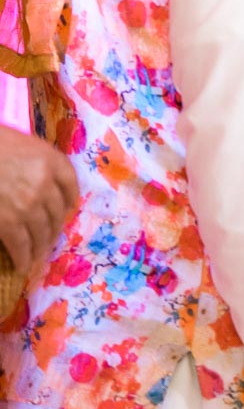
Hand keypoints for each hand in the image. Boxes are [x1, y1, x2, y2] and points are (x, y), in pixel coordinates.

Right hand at [0, 125, 78, 269]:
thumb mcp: (17, 144)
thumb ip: (32, 163)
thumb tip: (38, 186)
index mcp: (49, 159)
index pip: (70, 183)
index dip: (69, 199)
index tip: (68, 209)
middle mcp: (45, 182)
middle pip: (57, 212)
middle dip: (55, 229)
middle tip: (50, 240)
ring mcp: (28, 203)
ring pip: (43, 231)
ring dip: (40, 247)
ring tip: (36, 257)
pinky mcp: (9, 221)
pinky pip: (22, 243)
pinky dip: (23, 257)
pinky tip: (22, 264)